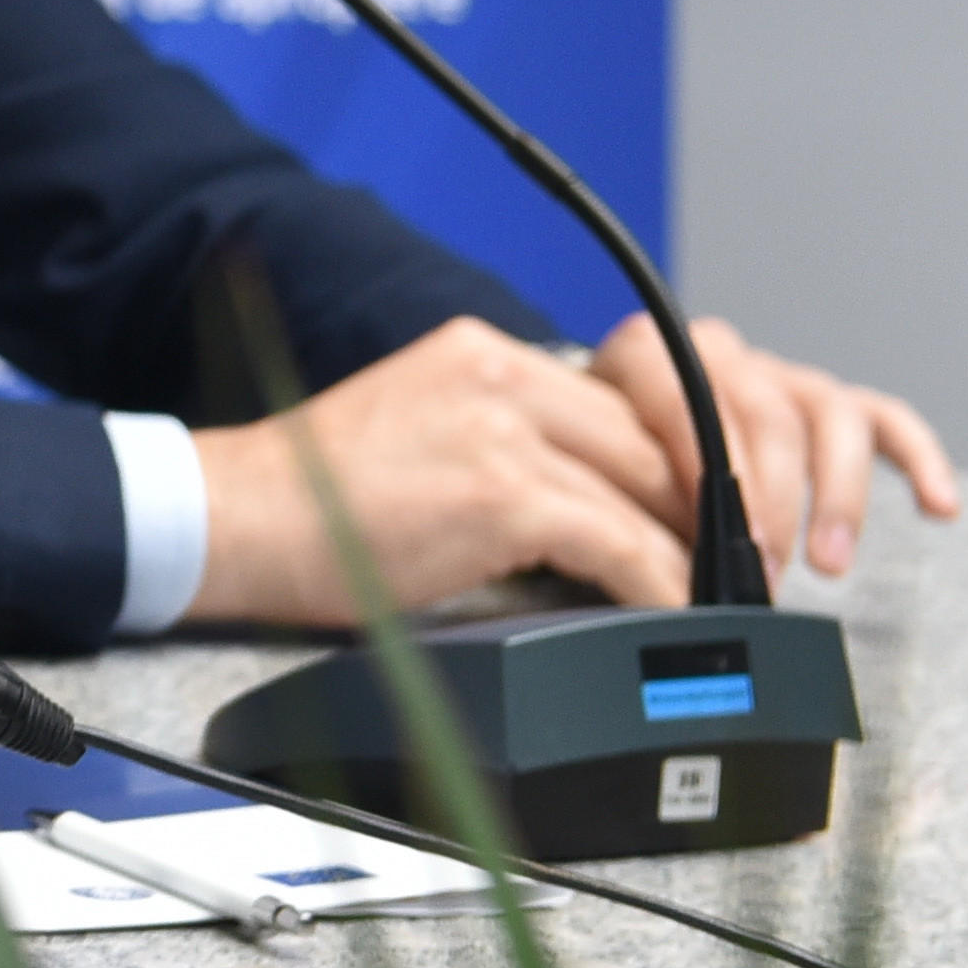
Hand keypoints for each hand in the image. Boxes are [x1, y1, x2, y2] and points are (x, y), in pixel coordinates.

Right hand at [188, 316, 711, 622]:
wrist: (234, 519)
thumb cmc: (314, 500)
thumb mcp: (420, 431)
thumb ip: (501, 440)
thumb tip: (589, 502)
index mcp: (480, 353)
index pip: (623, 398)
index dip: (679, 459)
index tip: (705, 510)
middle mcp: (498, 374)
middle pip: (653, 436)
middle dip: (705, 506)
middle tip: (732, 563)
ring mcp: (500, 430)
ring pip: (650, 491)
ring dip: (693, 555)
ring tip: (709, 599)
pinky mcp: (500, 493)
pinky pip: (622, 544)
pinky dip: (659, 586)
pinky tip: (665, 615)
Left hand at [585, 310, 958, 580]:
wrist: (609, 417)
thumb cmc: (602, 453)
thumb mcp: (588, 465)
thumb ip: (612, 499)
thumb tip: (642, 570)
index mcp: (644, 355)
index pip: (679, 397)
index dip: (699, 466)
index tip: (710, 536)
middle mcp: (720, 356)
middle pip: (763, 413)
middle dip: (768, 504)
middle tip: (764, 574)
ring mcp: (780, 375)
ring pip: (828, 415)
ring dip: (835, 495)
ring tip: (830, 563)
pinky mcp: (831, 403)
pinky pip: (886, 421)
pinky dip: (919, 460)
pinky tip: (939, 505)